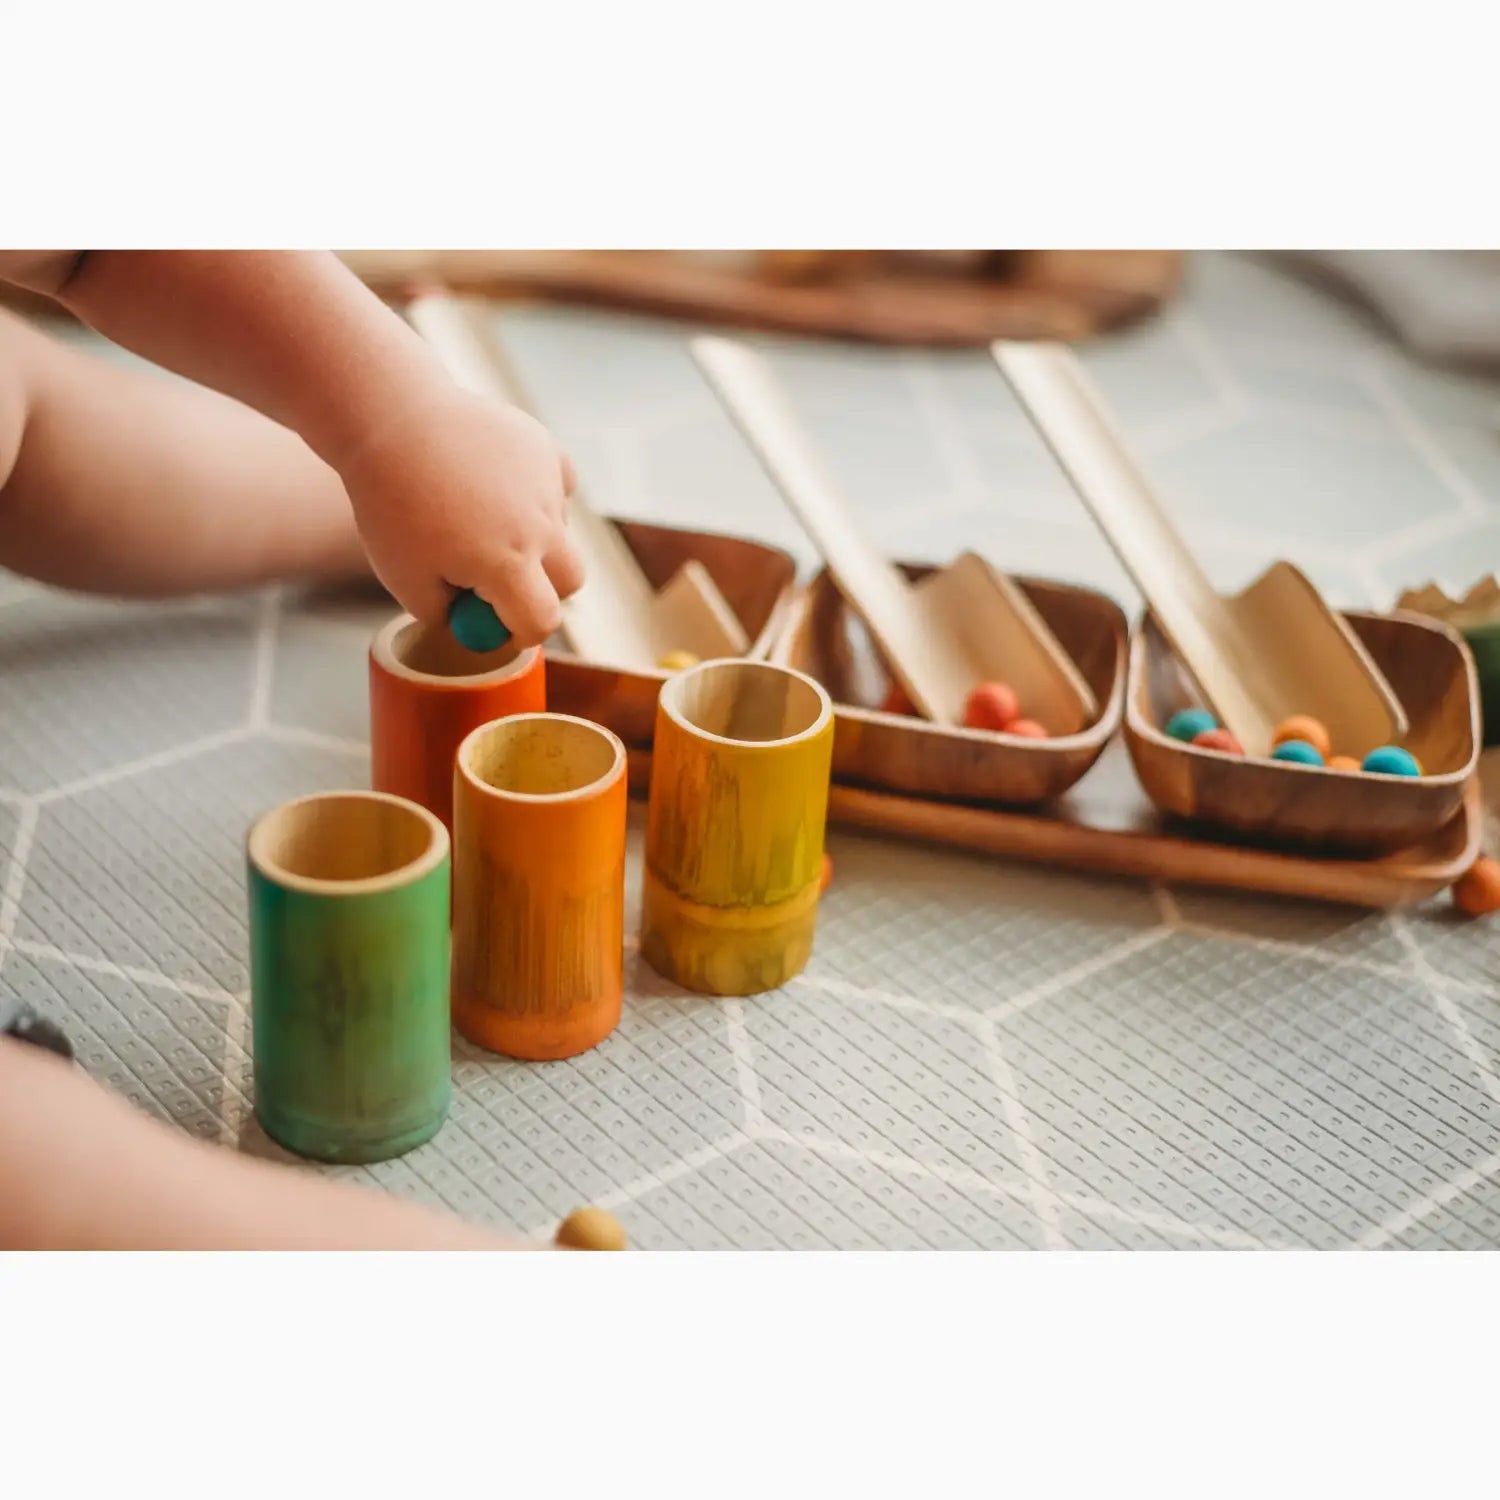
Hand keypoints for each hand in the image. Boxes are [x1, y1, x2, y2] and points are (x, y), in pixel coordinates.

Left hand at [338, 389, 583, 646]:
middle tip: (504, 579)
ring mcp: (548, 485)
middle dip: (544, 587)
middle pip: (571, 580)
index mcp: (506, 564)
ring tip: (480, 515)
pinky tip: (500, 485)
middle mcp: (539, 527)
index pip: (542, 621)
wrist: (391, 420)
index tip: (503, 627)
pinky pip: (558, 487)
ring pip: (560, 530)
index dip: (522, 632)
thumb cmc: (391, 504)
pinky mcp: (547, 451)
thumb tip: (473, 626)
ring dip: (534, 537)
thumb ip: (445, 614)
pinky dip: (538, 495)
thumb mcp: (404, 579)